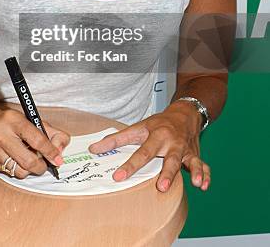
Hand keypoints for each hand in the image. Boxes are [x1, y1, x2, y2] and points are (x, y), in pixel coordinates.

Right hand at [0, 106, 69, 178]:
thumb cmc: (8, 121)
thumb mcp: (28, 119)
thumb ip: (49, 132)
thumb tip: (60, 149)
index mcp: (14, 120)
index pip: (37, 139)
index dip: (50, 151)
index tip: (57, 159)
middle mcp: (1, 134)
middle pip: (29, 160)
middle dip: (41, 166)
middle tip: (44, 164)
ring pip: (19, 171)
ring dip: (29, 169)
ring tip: (28, 159)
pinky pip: (10, 173)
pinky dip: (17, 169)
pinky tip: (15, 159)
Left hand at [88, 101, 209, 191]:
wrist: (184, 113)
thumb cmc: (158, 124)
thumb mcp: (137, 127)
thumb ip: (116, 140)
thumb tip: (94, 149)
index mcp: (155, 134)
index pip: (141, 151)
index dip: (129, 165)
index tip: (118, 177)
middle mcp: (171, 141)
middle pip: (169, 157)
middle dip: (166, 172)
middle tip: (161, 187)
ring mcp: (184, 148)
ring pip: (190, 160)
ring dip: (193, 171)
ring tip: (194, 182)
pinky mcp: (194, 155)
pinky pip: (202, 165)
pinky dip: (205, 174)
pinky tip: (203, 185)